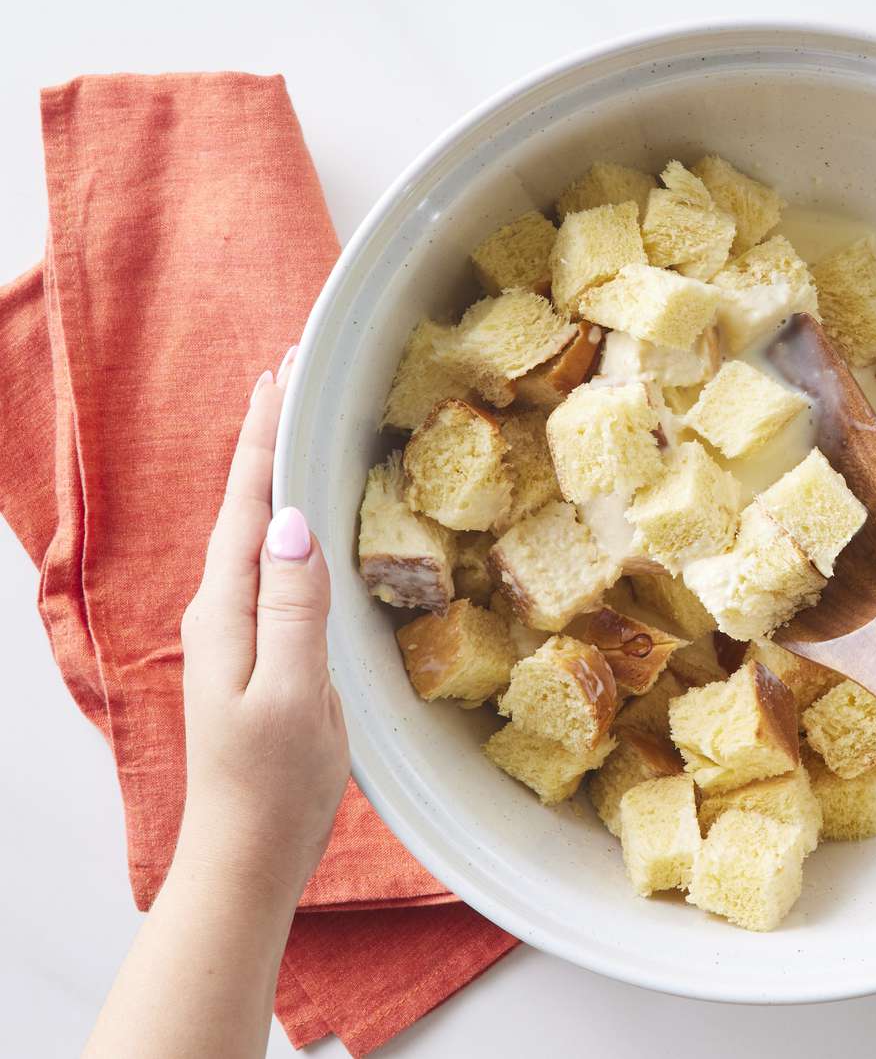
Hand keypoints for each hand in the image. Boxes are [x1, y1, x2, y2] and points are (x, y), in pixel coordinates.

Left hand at [177, 345, 348, 899]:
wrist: (249, 851)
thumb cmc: (273, 783)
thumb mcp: (292, 695)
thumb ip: (292, 608)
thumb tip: (294, 522)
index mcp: (227, 610)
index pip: (250, 503)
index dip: (266, 435)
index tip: (283, 371)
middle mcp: (225, 608)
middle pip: (249, 503)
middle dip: (267, 434)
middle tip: (292, 369)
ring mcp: (241, 628)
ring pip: (260, 529)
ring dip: (276, 469)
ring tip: (298, 417)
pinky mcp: (264, 648)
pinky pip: (276, 563)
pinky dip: (290, 517)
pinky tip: (306, 510)